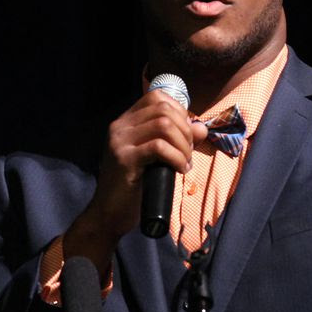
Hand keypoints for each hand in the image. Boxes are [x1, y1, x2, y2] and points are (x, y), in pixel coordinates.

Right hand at [65, 90, 207, 272]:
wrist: (109, 214)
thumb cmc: (134, 187)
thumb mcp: (158, 159)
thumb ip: (177, 141)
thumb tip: (202, 127)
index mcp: (126, 122)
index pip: (156, 97)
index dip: (179, 111)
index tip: (186, 135)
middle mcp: (120, 126)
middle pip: (163, 109)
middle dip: (185, 130)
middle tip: (187, 152)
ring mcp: (120, 142)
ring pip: (163, 125)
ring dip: (183, 144)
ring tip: (184, 162)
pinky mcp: (124, 159)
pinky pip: (158, 147)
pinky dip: (176, 157)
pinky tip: (179, 169)